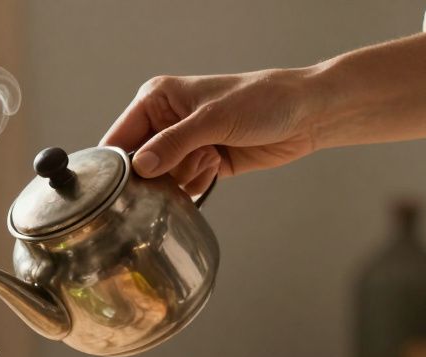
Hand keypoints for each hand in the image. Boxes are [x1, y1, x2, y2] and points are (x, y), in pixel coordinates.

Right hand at [101, 69, 321, 195]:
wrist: (306, 115)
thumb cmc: (263, 101)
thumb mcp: (213, 119)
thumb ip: (173, 144)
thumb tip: (140, 166)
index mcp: (157, 99)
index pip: (119, 137)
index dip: (120, 162)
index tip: (129, 183)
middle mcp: (165, 122)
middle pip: (139, 165)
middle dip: (161, 172)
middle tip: (187, 161)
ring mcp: (183, 145)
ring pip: (162, 180)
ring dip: (186, 176)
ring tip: (212, 156)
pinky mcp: (200, 164)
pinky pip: (184, 187)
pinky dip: (198, 184)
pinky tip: (217, 167)